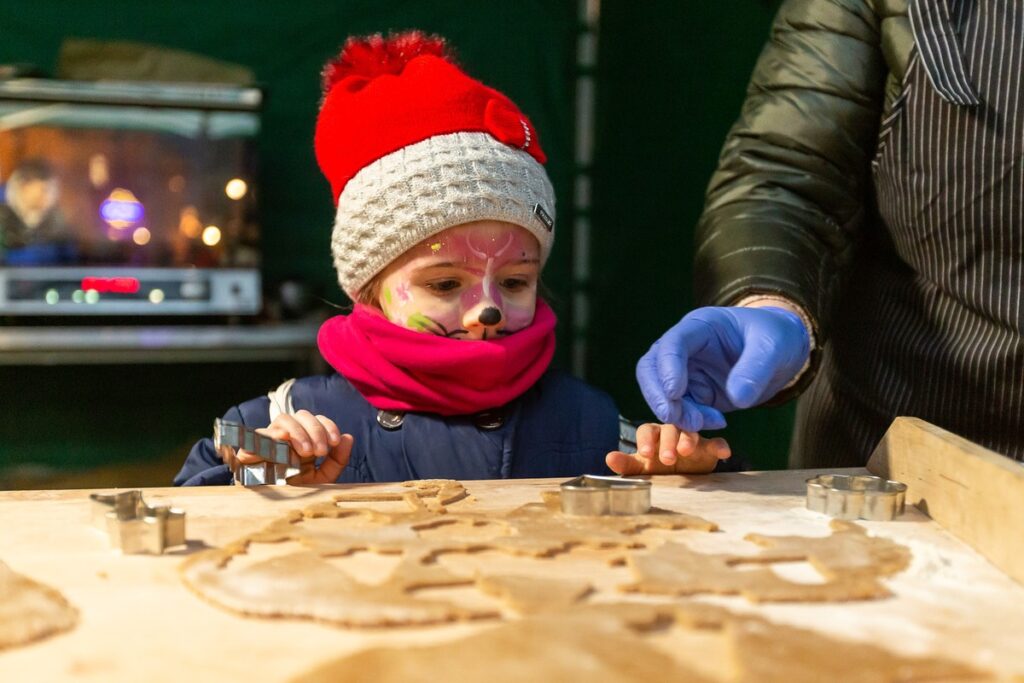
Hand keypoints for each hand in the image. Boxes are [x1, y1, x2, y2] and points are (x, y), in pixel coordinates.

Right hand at [235, 410, 353, 484]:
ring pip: (283, 419)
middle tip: (320, 450)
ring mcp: (269, 442)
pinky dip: (271, 435)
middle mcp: (287, 437)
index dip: (328, 426)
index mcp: (304, 440)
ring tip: (306, 451)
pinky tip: (283, 441)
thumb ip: (337, 460)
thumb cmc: (297, 495)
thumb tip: (348, 437)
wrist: (271, 514)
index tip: (336, 441)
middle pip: (301, 415)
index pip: (317, 420)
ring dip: (298, 431)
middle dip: (315, 429)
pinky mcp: (250, 451)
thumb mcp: (322, 480)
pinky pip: (257, 435)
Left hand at [606, 423, 730, 474]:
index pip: (647, 430)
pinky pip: (715, 443)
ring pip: (690, 433)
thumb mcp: (641, 468)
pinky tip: (723, 452)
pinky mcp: (708, 448)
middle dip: (668, 442)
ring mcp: (691, 439)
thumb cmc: (657, 469)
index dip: (646, 440)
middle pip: (670, 429)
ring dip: (689, 440)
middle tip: (667, 459)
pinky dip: (720, 445)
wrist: (682, 479)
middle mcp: (672, 432)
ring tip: (686, 451)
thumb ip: (627, 464)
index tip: (645, 453)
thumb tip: (608, 458)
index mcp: (653, 435)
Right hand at [636, 306, 809, 431]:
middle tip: (672, 417)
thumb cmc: (776, 337)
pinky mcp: (696, 393)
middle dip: (657, 394)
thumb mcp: (773, 346)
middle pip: (651, 368)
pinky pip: (682, 411)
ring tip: (701, 424)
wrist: (783, 352)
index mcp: (699, 327)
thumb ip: (756, 368)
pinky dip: (691, 422)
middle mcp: (686, 349)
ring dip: (676, 413)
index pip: (672, 344)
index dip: (668, 367)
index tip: (675, 392)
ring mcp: (687, 372)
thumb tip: (737, 398)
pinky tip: (717, 422)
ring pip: (662, 394)